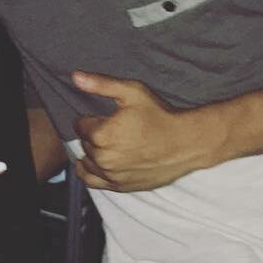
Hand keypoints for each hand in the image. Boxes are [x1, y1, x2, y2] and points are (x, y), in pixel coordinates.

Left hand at [71, 71, 219, 191]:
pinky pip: (92, 182)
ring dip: (92, 153)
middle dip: (93, 136)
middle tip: (112, 130)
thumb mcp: (132, 92)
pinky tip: (96, 164)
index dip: (91, 119)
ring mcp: (111, 175)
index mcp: (102, 134)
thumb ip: (101, 84)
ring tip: (107, 145)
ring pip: (87, 162)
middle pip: (84, 144)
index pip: (80, 126)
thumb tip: (76, 77)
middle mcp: (103, 158)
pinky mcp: (120, 186)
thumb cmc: (160, 115)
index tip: (104, 118)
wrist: (186, 142)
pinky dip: (91, 172)